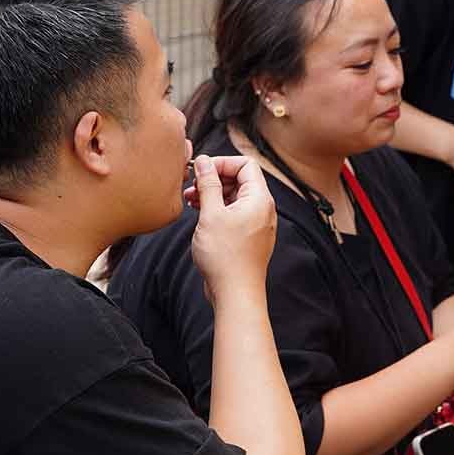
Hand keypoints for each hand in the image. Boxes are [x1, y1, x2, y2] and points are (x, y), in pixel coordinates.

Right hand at [187, 155, 276, 305]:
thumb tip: (203, 161)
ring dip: (212, 195)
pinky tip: (199, 214)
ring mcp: (257, 223)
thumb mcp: (211, 214)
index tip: (200, 170)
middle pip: (240, 179)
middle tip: (191, 187)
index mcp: (259, 199)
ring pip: (234, 197)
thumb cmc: (225, 256)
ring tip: (190, 201)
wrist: (235, 293)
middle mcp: (262, 209)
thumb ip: (208, 184)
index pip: (245, 164)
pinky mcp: (248, 236)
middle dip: (214, 179)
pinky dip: (217, 210)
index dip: (222, 163)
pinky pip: (234, 213)